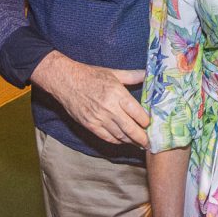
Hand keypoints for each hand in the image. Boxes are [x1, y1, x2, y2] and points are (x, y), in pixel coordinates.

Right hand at [31, 52, 149, 146]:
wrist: (66, 81)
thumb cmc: (91, 75)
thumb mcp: (114, 73)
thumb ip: (133, 75)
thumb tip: (149, 74)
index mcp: (117, 93)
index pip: (138, 113)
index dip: (146, 121)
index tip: (151, 124)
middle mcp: (110, 108)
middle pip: (131, 129)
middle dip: (142, 138)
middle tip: (150, 142)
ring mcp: (99, 118)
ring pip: (120, 136)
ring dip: (131, 141)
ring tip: (139, 143)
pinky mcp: (90, 125)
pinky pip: (107, 137)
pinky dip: (117, 141)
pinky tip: (123, 140)